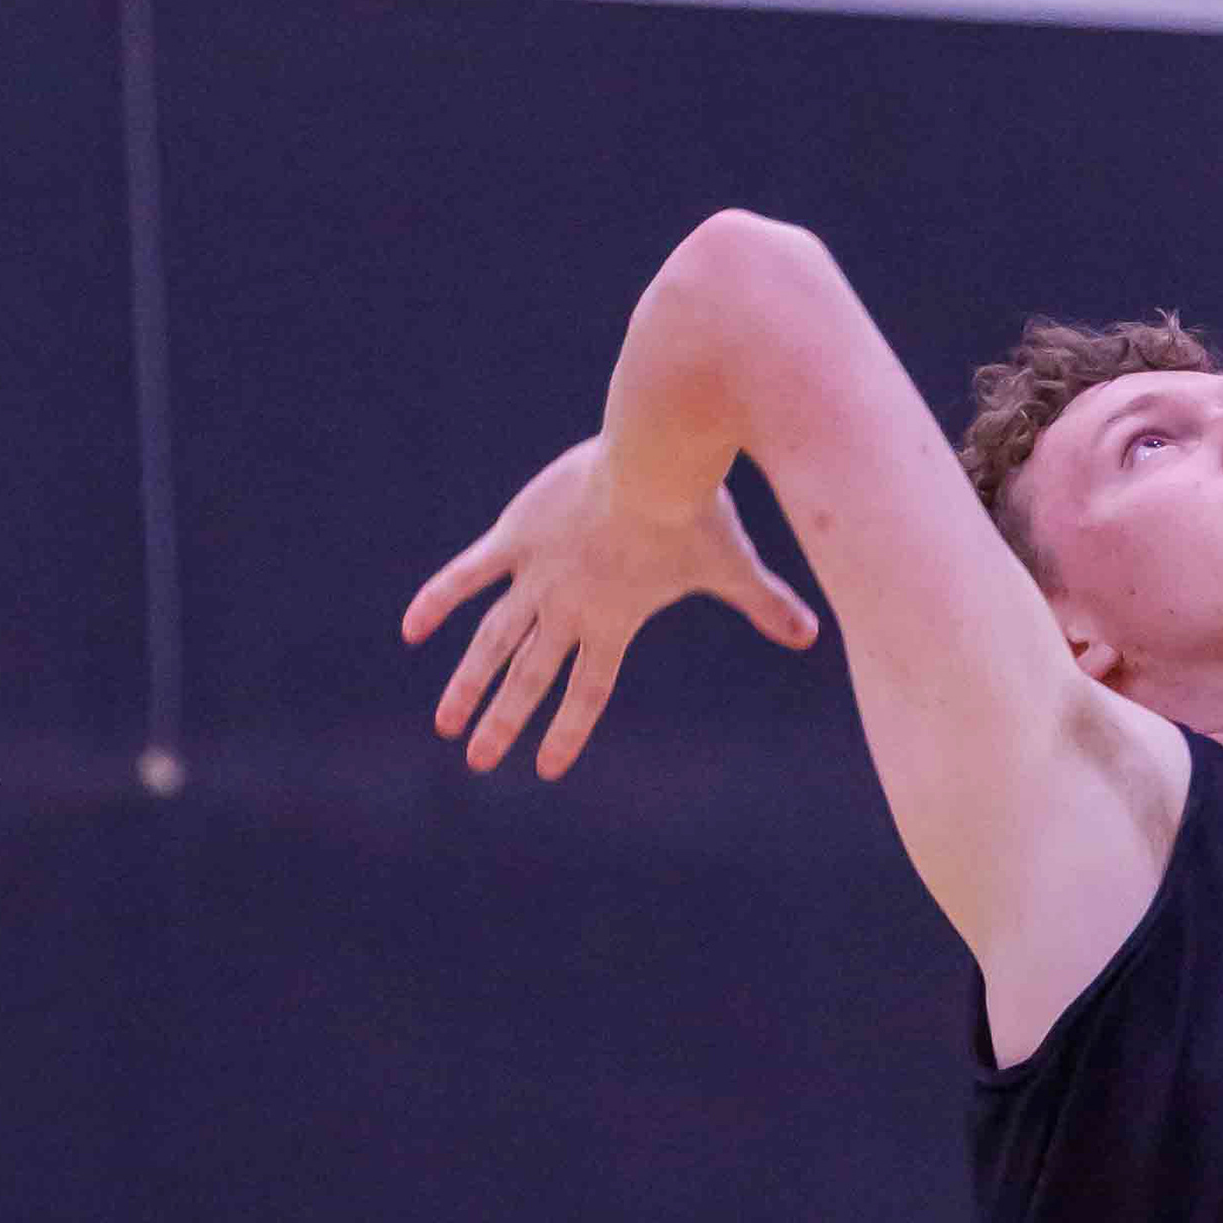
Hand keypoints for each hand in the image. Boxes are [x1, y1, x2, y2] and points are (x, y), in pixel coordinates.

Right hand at [400, 433, 818, 778]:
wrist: (654, 455)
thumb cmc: (695, 510)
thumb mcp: (732, 564)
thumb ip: (765, 603)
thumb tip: (812, 634)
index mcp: (614, 621)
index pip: (587, 691)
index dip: (566, 730)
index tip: (545, 768)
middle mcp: (569, 608)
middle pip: (529, 677)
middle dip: (503, 723)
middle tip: (478, 761)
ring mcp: (537, 573)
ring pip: (493, 639)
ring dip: (467, 681)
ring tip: (445, 722)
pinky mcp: (515, 533)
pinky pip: (469, 574)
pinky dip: (440, 599)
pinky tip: (411, 630)